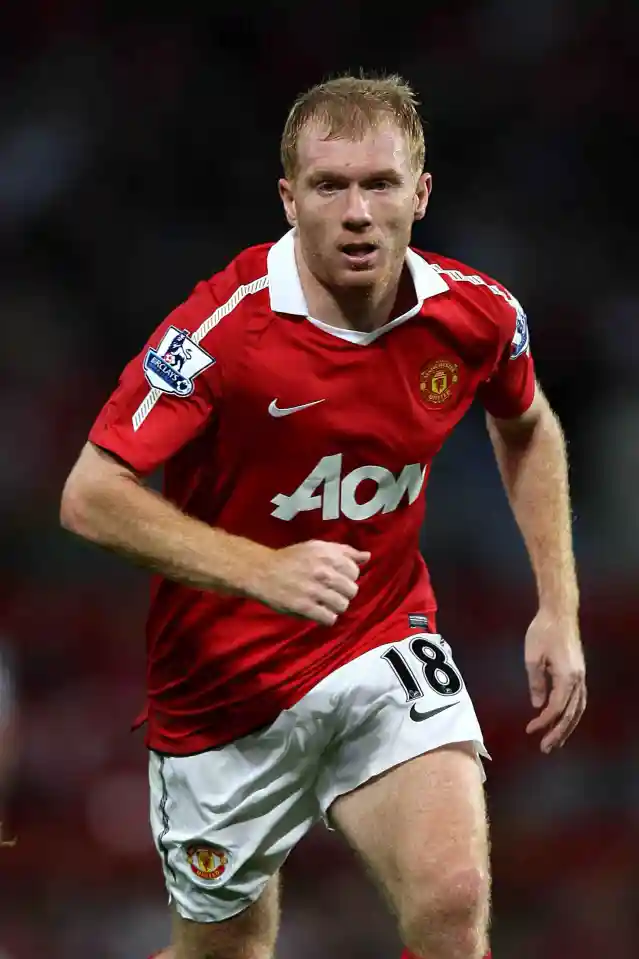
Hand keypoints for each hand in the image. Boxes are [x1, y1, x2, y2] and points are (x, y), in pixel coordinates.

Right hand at [249, 540, 369, 625]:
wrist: (262, 571)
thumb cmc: (291, 559)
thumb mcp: (316, 547)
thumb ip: (343, 551)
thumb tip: (367, 556)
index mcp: (327, 554)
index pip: (354, 571)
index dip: (347, 577)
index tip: (336, 578)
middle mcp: (322, 571)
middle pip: (351, 590)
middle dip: (343, 593)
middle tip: (330, 592)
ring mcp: (313, 590)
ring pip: (342, 605)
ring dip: (335, 606)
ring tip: (325, 603)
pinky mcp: (304, 607)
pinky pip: (329, 618)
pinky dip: (326, 617)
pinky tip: (318, 612)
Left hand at [524, 608, 585, 752]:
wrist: (559, 613)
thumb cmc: (543, 632)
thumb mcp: (532, 657)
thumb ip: (536, 682)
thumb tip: (537, 705)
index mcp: (567, 677)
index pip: (556, 708)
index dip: (543, 722)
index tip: (530, 730)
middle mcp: (578, 680)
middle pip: (571, 714)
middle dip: (558, 732)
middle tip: (545, 748)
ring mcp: (581, 676)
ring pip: (578, 709)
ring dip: (567, 727)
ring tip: (556, 741)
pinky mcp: (579, 672)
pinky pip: (579, 700)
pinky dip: (572, 714)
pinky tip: (564, 720)